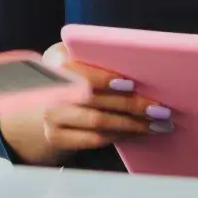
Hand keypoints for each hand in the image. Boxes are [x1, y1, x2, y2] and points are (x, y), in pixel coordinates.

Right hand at [0, 43, 171, 164]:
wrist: (35, 105)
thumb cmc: (69, 77)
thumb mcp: (73, 59)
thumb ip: (94, 58)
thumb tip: (139, 64)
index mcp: (55, 63)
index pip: (80, 71)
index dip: (103, 78)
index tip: (131, 83)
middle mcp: (48, 90)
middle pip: (95, 99)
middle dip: (132, 104)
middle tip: (162, 109)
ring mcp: (50, 116)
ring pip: (98, 122)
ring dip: (132, 124)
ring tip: (159, 124)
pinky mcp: (55, 138)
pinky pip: (94, 139)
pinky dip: (121, 136)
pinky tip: (140, 133)